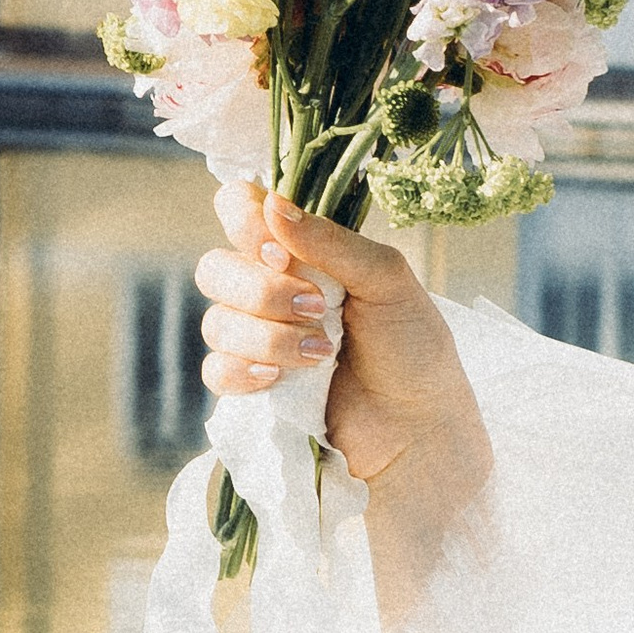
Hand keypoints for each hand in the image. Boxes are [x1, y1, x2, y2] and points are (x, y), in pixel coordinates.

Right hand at [196, 188, 488, 506]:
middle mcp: (271, 289)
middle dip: (261, 289)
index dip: (242, 220)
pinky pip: (216, 370)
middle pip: (214, 268)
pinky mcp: (253, 387)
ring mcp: (258, 339)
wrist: (418, 427)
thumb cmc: (414, 348)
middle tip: (317, 308)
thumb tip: (271, 205)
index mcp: (301, 252)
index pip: (238, 209)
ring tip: (323, 354)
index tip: (277, 249)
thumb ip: (332, 242)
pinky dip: (245, 371)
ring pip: (216, 323)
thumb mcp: (388, 281)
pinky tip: (282, 379)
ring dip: (268, 337)